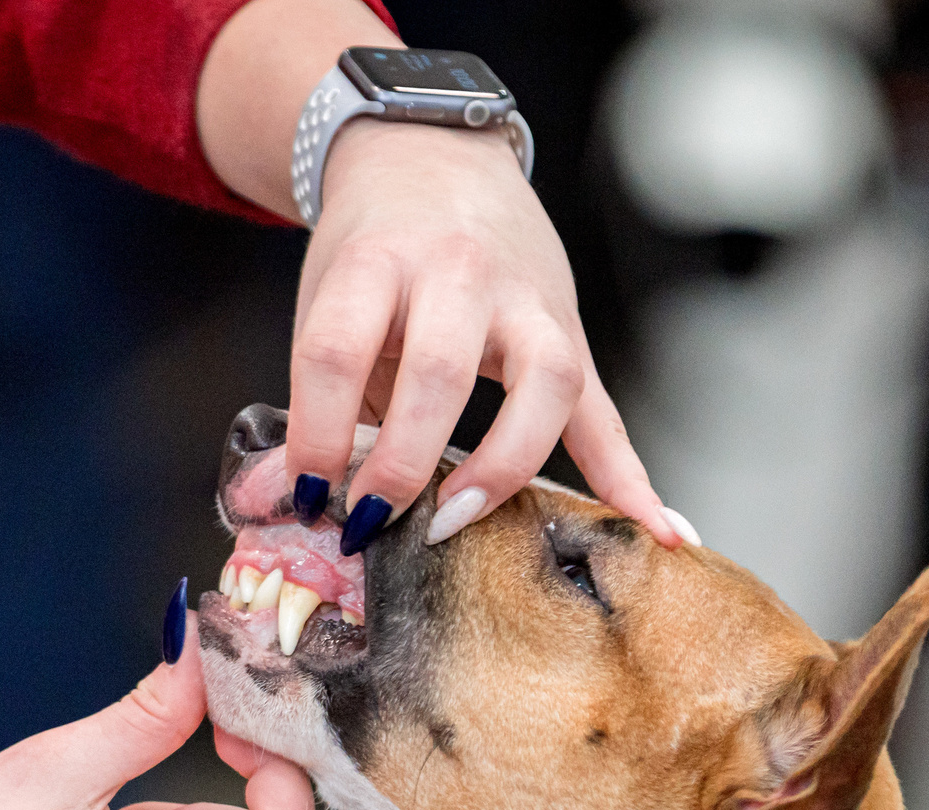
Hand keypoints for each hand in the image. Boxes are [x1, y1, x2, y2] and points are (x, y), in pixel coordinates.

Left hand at [194, 0, 682, 546]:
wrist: (437, 158)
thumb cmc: (378, 247)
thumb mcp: (329, 304)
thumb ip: (313, 405)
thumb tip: (273, 502)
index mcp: (379, 259)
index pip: (340, 349)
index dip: (319, 432)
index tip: (310, 493)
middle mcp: (459, 272)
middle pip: (440, 371)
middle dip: (404, 462)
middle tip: (375, 519)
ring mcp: (529, 301)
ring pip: (543, 384)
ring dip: (505, 465)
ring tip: (460, 516)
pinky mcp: (572, 336)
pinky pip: (606, 415)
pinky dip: (631, 479)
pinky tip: (655, 531)